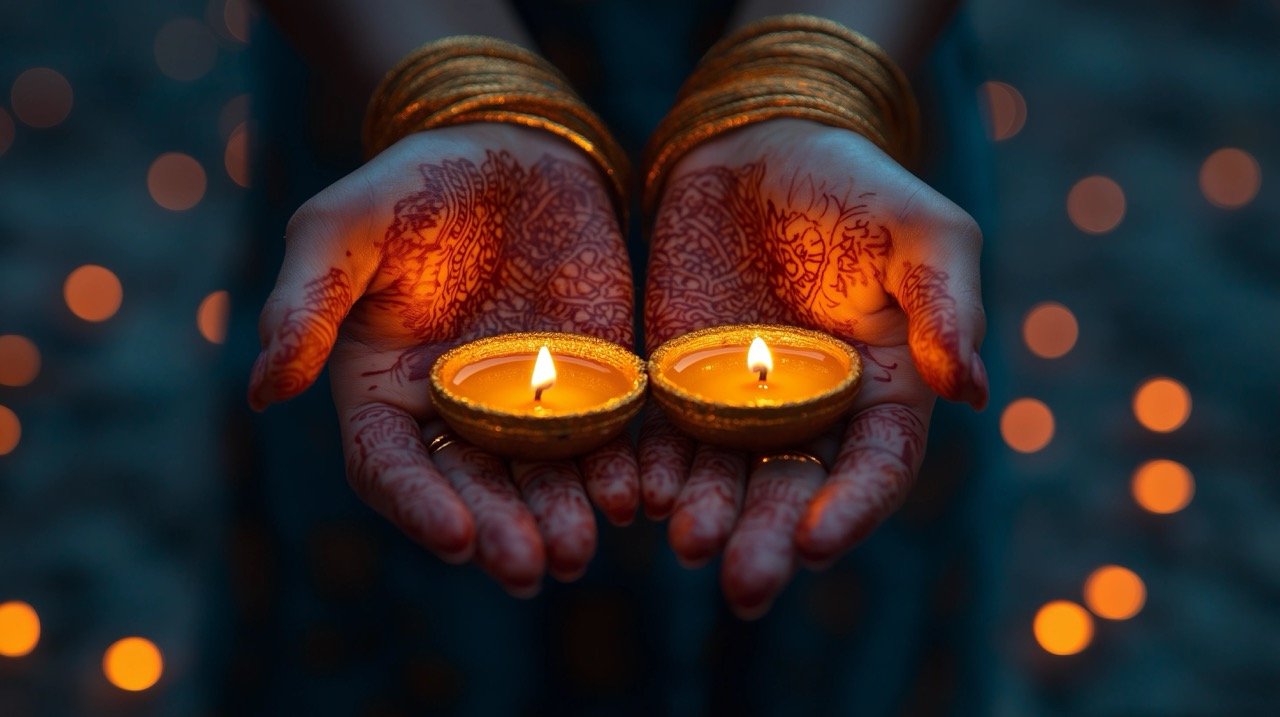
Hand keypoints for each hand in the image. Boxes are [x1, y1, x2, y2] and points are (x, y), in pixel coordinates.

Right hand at [249, 124, 637, 595]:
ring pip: (542, 475)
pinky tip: (633, 492)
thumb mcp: (341, 228)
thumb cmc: (409, 186)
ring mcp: (528, 400)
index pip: (391, 466)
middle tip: (528, 569)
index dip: (419, 504)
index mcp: (383, 392)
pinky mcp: (592, 376)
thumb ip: (306, 304)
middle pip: (472, 487)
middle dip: (499, 529)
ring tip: (578, 547)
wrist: (506, 148)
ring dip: (560, 515)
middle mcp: (453, 412)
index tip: (455, 537)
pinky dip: (618, 466)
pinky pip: (607, 432)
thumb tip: (263, 390)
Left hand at [640, 119, 988, 617]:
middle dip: (770, 538)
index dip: (852, 507)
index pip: (876, 465)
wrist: (761, 148)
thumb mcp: (924, 232)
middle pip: (794, 490)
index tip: (818, 543)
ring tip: (686, 542)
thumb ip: (948, 307)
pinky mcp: (675, 381)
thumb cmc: (858, 188)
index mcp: (884, 391)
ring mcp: (739, 403)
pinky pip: (661, 435)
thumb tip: (974, 393)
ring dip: (707, 514)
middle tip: (743, 586)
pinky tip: (636, 493)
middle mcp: (812, 414)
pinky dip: (650, 468)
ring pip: (723, 476)